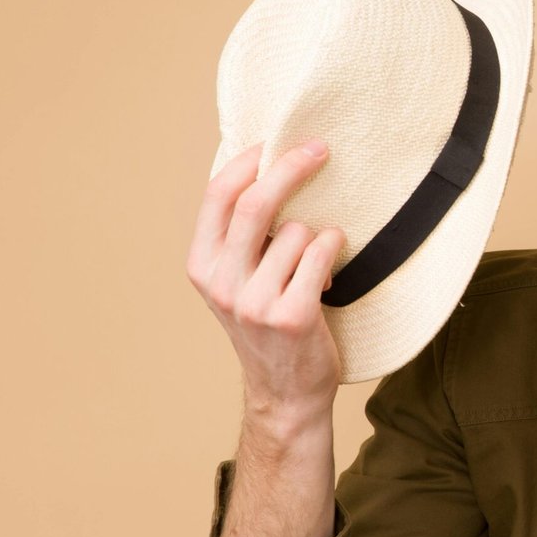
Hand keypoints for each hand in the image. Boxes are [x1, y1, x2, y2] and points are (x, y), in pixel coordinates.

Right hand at [187, 140, 346, 419]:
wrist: (285, 393)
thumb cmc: (268, 326)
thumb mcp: (237, 281)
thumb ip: (241, 238)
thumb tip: (265, 168)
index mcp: (202, 266)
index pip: (217, 196)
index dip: (246, 162)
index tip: (273, 142)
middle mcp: (222, 282)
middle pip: (256, 203)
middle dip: (291, 167)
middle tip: (320, 149)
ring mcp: (255, 302)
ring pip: (299, 231)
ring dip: (319, 237)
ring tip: (316, 267)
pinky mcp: (291, 315)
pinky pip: (321, 253)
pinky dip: (334, 250)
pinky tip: (330, 274)